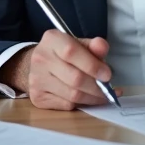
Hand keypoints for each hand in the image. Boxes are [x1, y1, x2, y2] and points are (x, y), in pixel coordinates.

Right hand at [4, 30, 118, 110]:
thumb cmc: (63, 54)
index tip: (107, 75)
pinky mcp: (37, 97)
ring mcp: (36, 79)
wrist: (40, 65)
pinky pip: (66, 105)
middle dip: (97, 87)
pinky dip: (81, 104)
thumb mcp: (79, 44)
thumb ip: (93, 46)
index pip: (71, 52)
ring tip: (102, 95)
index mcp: (52, 39)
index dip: (92, 65)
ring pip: (72, 95)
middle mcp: (41, 58)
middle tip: (108, 89)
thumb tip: (102, 47)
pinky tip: (86, 98)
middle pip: (75, 78)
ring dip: (92, 98)